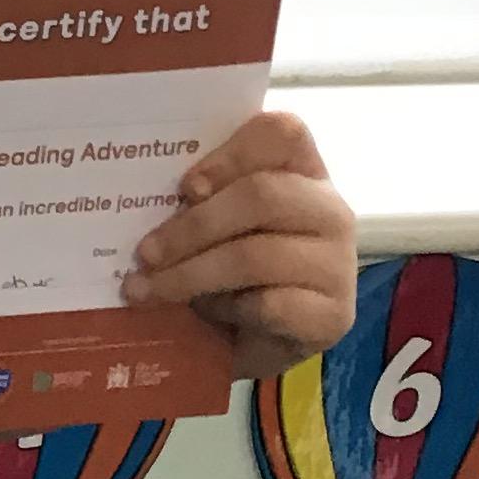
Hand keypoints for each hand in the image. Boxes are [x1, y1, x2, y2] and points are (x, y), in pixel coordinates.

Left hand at [123, 109, 355, 380]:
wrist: (256, 344)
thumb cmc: (229, 276)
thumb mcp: (211, 231)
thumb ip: (196, 204)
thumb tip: (141, 204)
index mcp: (301, 172)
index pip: (284, 134)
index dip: (232, 154)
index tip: (185, 187)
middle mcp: (329, 210)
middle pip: (262, 196)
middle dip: (192, 225)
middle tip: (144, 252)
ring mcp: (337, 264)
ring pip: (256, 255)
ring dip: (190, 274)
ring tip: (146, 290)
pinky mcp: (332, 316)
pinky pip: (269, 305)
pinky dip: (226, 311)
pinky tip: (204, 315)